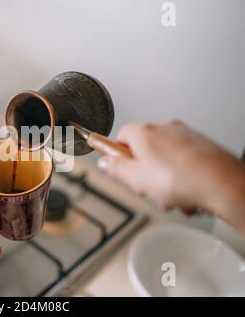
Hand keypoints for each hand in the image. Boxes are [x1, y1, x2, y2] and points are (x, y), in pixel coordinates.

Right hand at [97, 121, 244, 229]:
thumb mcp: (136, 178)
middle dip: (144, 174)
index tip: (118, 167)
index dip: (118, 155)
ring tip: (171, 196)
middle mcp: (164, 129)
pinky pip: (182, 163)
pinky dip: (181, 178)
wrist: (222, 183)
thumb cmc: (182, 179)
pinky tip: (186, 194)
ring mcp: (185, 136)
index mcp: (144, 132)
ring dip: (164, 181)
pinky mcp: (201, 147)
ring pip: (164, 160)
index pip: (121, 136)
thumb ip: (116, 168)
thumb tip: (104, 162)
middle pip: (143, 151)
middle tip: (147, 188)